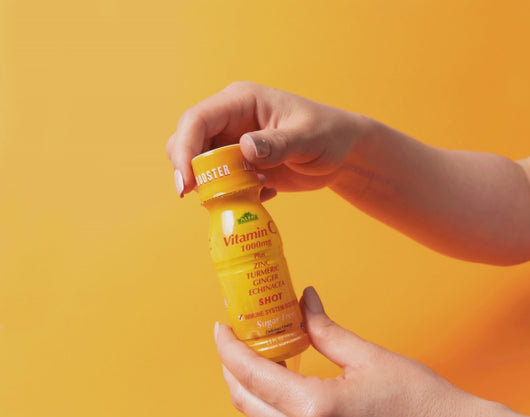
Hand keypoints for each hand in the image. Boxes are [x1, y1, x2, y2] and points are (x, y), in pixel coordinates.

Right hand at [166, 81, 365, 196]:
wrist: (342, 155)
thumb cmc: (329, 136)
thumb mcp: (308, 139)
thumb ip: (278, 144)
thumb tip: (245, 148)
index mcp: (241, 102)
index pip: (197, 120)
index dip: (184, 150)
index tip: (186, 183)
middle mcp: (230, 120)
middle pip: (188, 142)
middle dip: (190, 171)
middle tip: (205, 198)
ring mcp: (233, 143)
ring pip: (201, 165)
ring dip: (212, 186)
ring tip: (248, 193)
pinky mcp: (239, 166)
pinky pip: (220, 182)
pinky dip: (230, 195)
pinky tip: (262, 195)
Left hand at [215, 286, 503, 416]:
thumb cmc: (419, 401)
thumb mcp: (366, 356)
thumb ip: (325, 329)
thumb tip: (305, 301)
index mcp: (313, 408)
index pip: (252, 374)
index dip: (230, 348)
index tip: (221, 326)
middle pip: (245, 398)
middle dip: (231, 365)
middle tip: (235, 334)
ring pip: (259, 413)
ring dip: (248, 381)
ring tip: (255, 347)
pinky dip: (268, 395)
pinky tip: (279, 371)